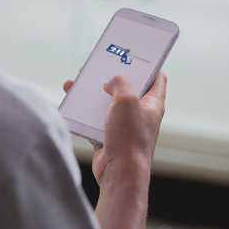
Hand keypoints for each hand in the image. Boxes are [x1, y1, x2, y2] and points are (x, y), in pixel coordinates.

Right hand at [62, 71, 166, 185]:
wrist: (119, 173)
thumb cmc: (129, 137)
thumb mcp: (126, 100)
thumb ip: (119, 82)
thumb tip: (110, 82)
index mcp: (152, 103)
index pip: (157, 77)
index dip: (148, 64)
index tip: (133, 54)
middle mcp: (140, 113)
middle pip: (127, 88)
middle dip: (111, 76)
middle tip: (98, 65)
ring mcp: (124, 126)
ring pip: (107, 103)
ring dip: (91, 92)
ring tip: (76, 81)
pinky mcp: (108, 137)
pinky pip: (93, 119)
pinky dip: (82, 111)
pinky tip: (71, 102)